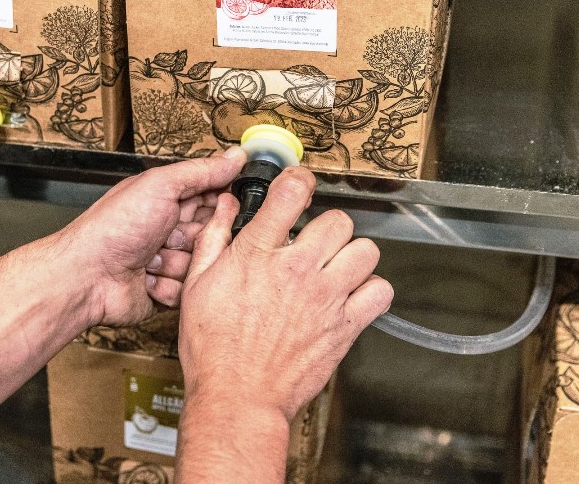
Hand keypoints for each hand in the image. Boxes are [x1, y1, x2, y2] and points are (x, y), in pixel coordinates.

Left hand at [55, 147, 246, 327]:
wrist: (87, 275)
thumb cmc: (113, 227)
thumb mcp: (159, 186)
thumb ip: (200, 171)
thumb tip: (234, 156)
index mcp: (170, 200)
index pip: (217, 198)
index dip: (223, 204)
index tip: (223, 207)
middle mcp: (172, 230)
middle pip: (215, 235)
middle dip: (197, 237)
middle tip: (171, 236)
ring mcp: (171, 262)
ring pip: (203, 266)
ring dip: (179, 263)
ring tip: (151, 258)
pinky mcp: (168, 292)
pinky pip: (189, 292)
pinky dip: (170, 287)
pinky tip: (146, 279)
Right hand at [178, 167, 392, 420]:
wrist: (237, 398)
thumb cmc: (213, 349)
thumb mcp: (198, 286)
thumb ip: (213, 239)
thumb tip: (225, 207)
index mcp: (257, 254)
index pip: (292, 192)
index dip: (299, 181)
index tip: (299, 186)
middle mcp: (297, 270)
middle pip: (338, 221)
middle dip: (326, 228)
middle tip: (314, 244)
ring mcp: (325, 298)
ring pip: (366, 251)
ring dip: (352, 256)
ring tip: (336, 269)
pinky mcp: (345, 327)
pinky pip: (380, 292)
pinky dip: (371, 292)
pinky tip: (351, 297)